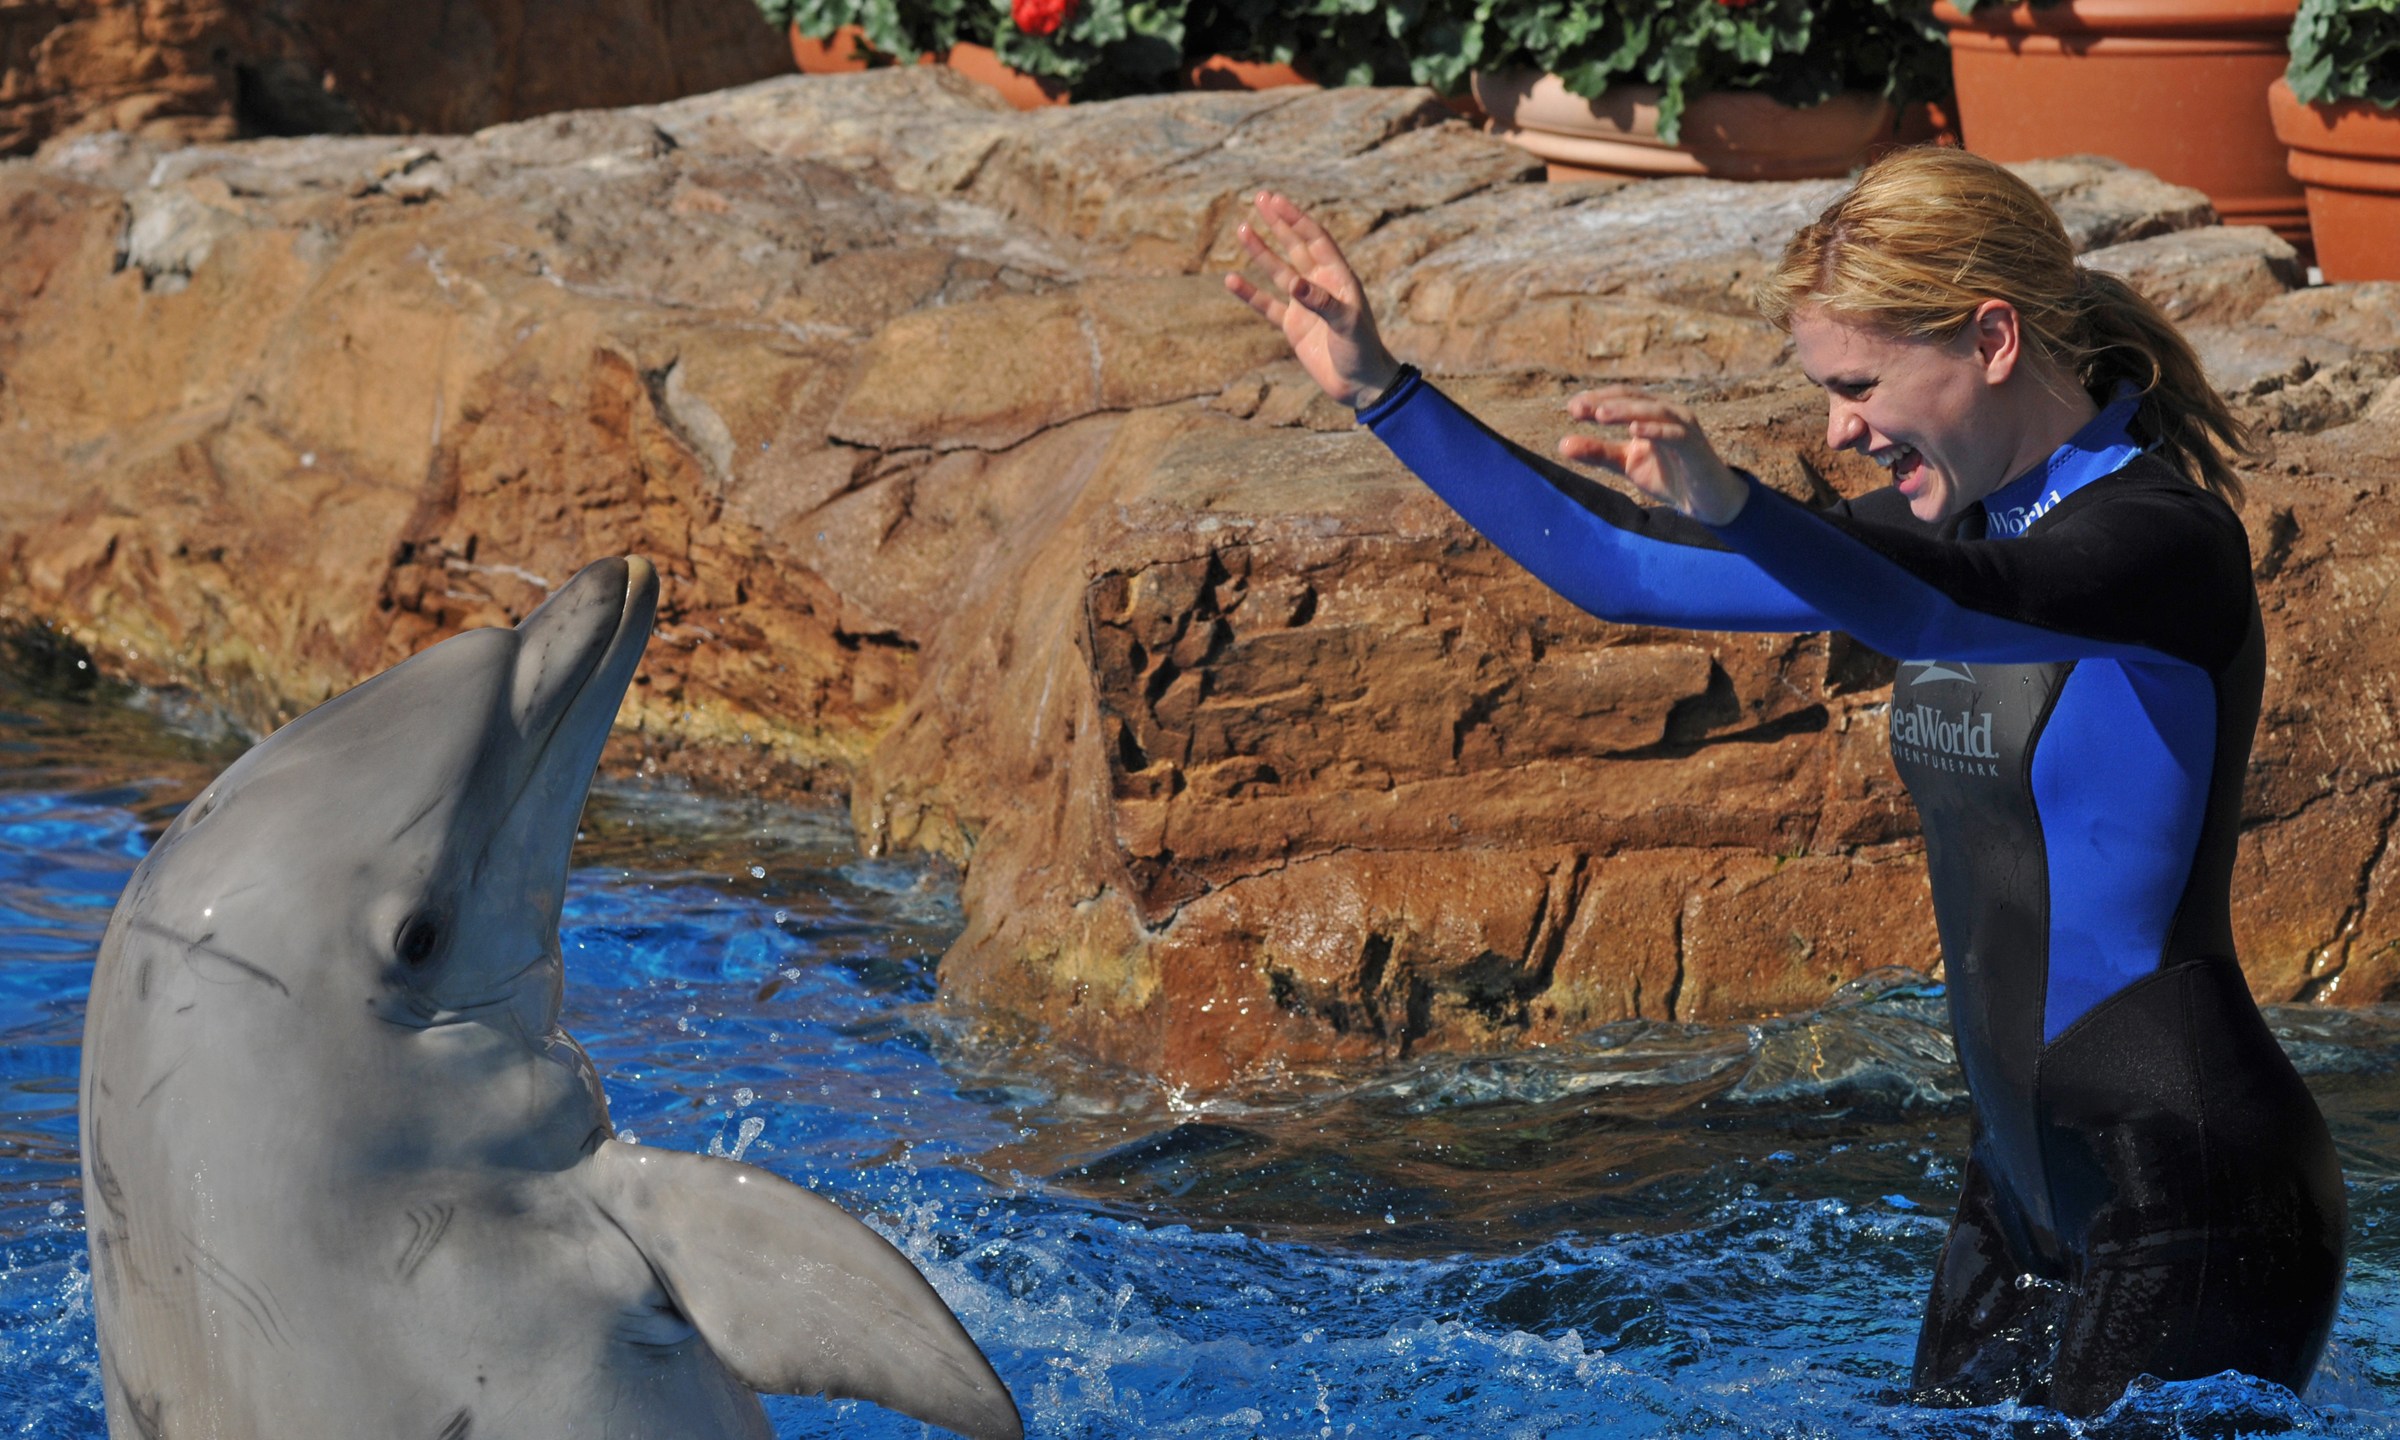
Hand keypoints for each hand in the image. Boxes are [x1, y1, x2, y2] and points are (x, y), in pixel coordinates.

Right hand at [1223, 191, 1403, 408]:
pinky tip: (1231, 280)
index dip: (1296, 219)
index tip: (1276, 201)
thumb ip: (1322, 303)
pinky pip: (1267, 305)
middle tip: (1259, 198)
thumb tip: (1294, 284)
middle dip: (1278, 223)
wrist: (1361, 385)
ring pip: (1278, 271)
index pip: (1315, 240)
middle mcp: (1320, 286)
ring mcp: (1305, 305)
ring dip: (1261, 251)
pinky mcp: (1293, 327)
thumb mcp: (1347, 325)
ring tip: (1241, 229)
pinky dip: (1250, 294)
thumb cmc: (1362, 351)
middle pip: (1296, 247)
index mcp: (1339, 278)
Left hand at [1559, 387, 1751, 525]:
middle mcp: (1668, 414)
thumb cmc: (1669, 477)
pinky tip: (1634, 431)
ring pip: (1654, 411)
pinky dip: (1655, 430)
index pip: (1621, 398)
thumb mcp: (1626, 464)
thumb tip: (1562, 444)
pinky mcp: (1696, 446)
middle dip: (1606, 402)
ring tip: (1600, 414)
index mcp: (1651, 415)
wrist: (1706, 503)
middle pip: (1635, 399)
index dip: (1597, 399)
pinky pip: (1675, 434)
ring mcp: (1684, 428)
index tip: (1571, 408)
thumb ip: (1598, 454)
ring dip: (1626, 411)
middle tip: (1577, 409)